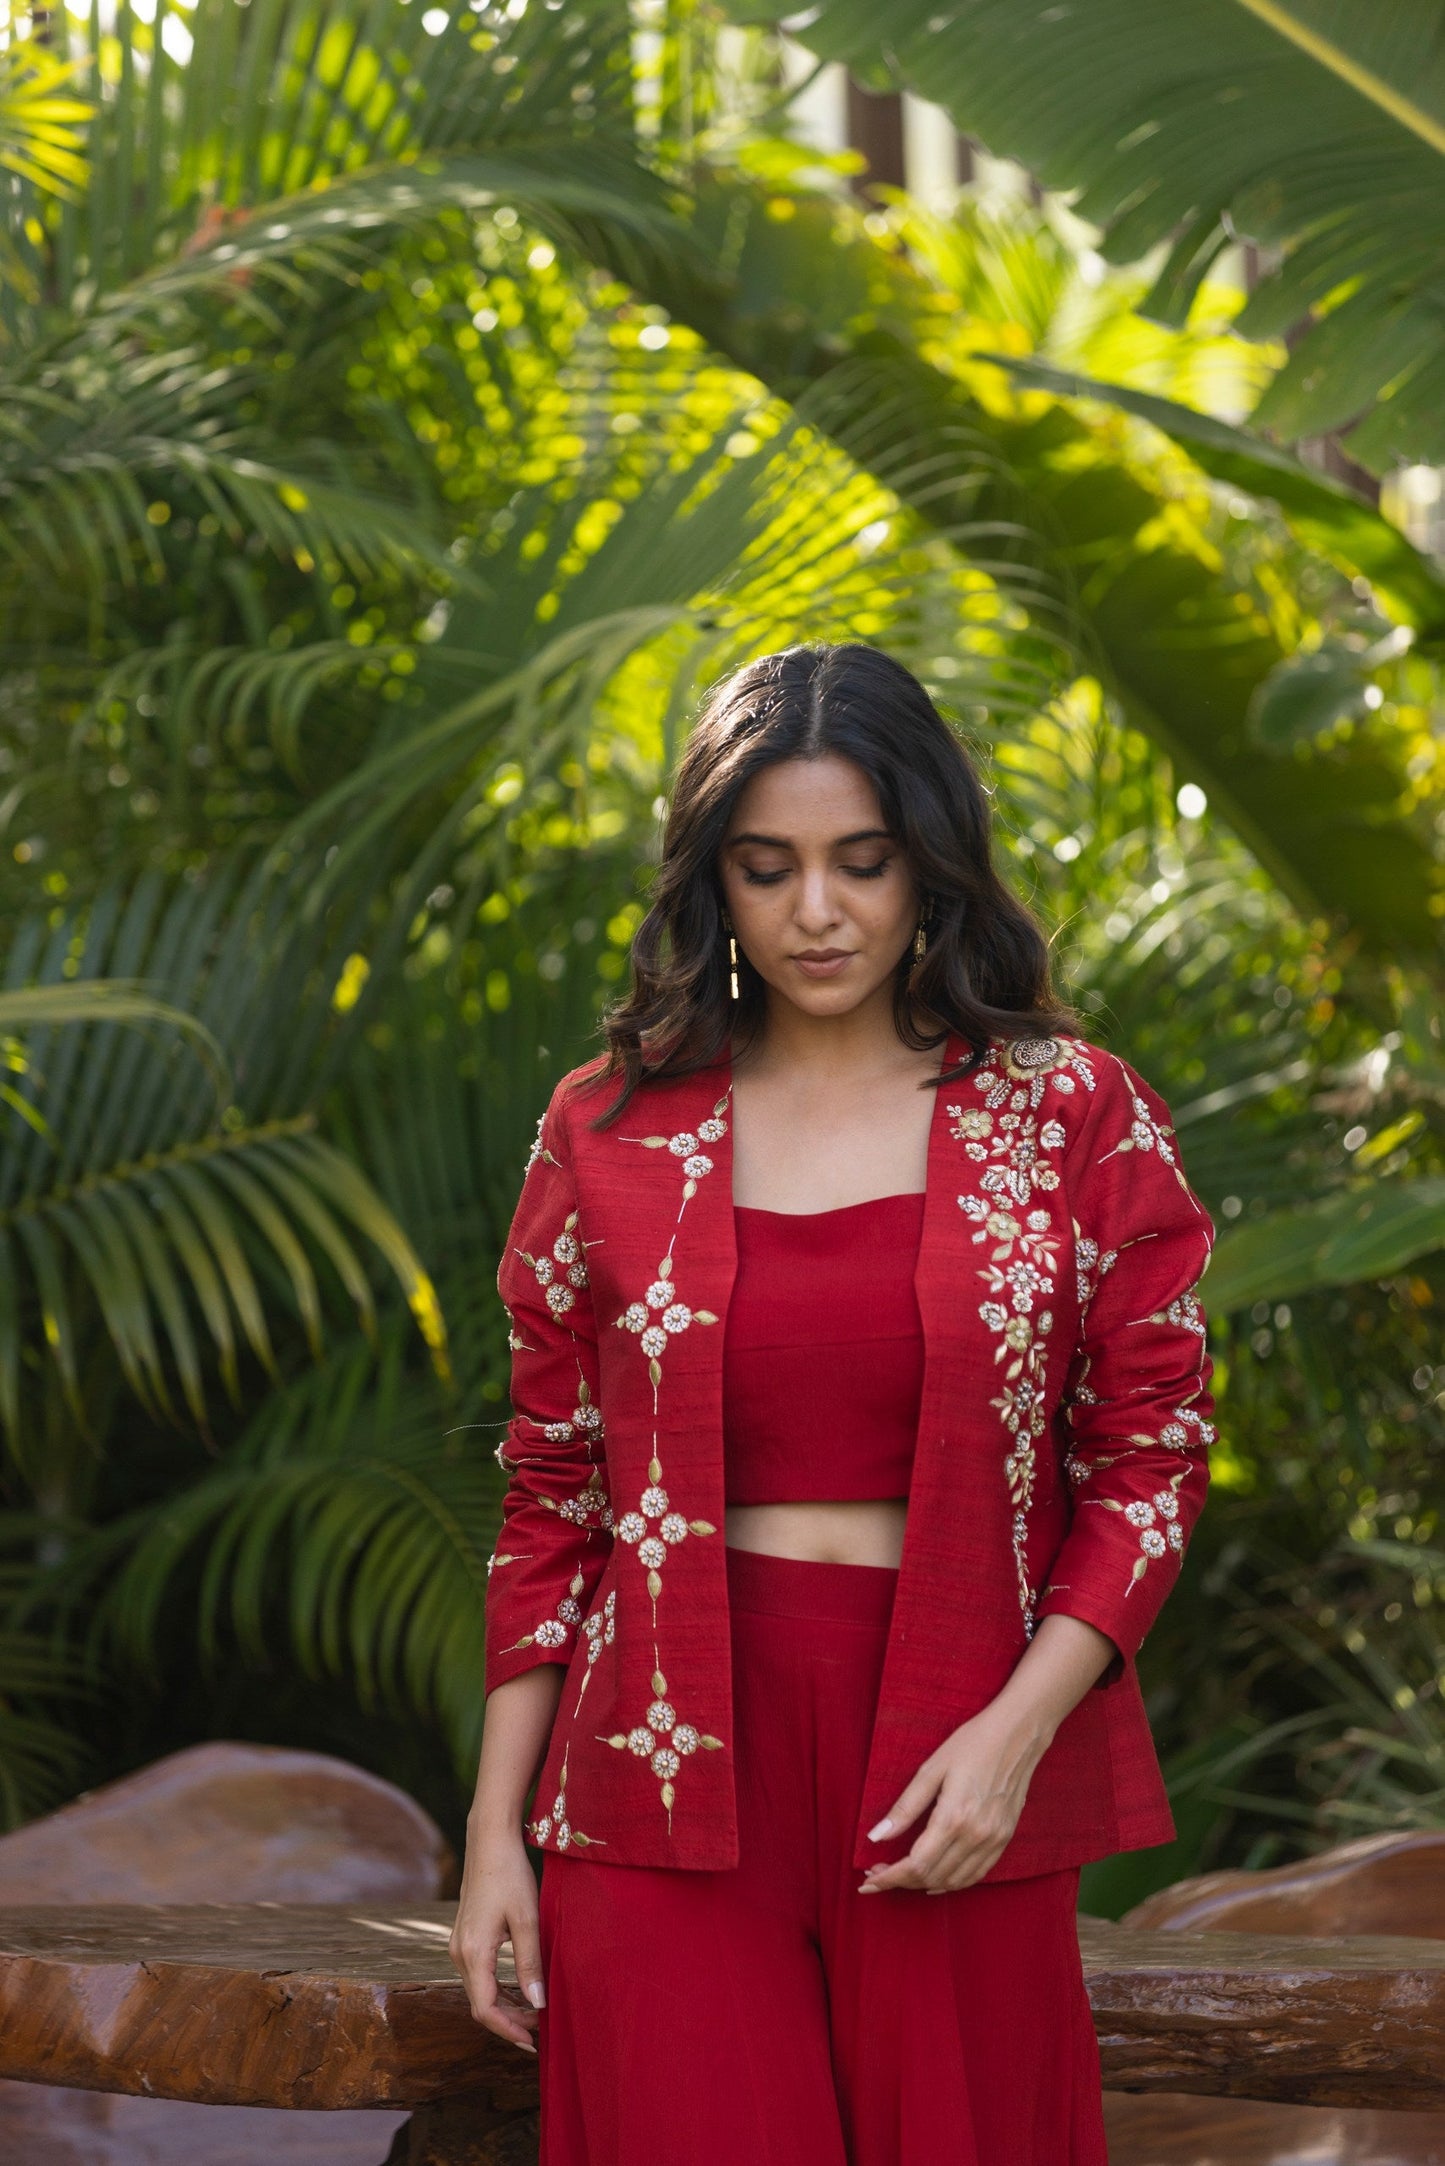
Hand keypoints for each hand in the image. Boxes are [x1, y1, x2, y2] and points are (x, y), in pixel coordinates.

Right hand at [448, 1825, 545, 2051]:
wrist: (489, 1840)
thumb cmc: (510, 1875)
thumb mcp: (527, 1919)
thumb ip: (530, 1964)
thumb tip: (539, 2004)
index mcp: (473, 1953)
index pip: (485, 2009)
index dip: (508, 2030)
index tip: (532, 2042)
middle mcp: (459, 1953)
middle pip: (480, 2004)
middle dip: (510, 2021)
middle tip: (541, 2029)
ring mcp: (458, 1945)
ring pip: (479, 1990)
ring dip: (505, 2005)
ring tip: (535, 2013)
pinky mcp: (464, 1937)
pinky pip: (478, 1974)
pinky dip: (498, 1988)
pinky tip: (520, 1990)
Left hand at [857, 1612, 1117, 1894]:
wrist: (1018, 1735)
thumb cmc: (971, 1744)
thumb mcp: (931, 1769)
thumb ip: (904, 1808)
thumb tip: (876, 1837)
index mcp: (953, 1817)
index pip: (916, 1864)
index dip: (889, 1878)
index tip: (868, 1882)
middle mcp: (975, 1836)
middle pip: (932, 1876)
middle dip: (900, 1881)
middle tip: (876, 1874)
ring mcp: (993, 1840)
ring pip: (953, 1881)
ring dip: (923, 1884)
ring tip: (899, 1876)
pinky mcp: (1004, 1839)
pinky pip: (976, 1875)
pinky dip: (952, 1883)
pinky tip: (935, 1879)